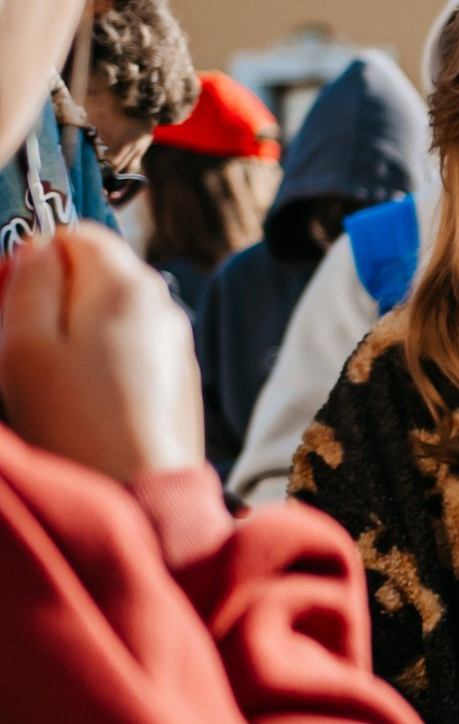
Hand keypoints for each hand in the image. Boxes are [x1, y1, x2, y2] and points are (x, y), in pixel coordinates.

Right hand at [0, 224, 202, 479]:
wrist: (139, 492)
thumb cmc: (75, 423)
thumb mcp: (25, 343)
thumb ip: (30, 281)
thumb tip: (38, 248)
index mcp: (127, 285)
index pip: (77, 232)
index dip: (35, 256)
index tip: (8, 292)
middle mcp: (163, 304)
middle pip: (96, 272)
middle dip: (54, 296)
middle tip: (21, 341)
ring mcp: (175, 341)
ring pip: (110, 313)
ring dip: (75, 331)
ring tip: (49, 378)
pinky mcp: (177, 377)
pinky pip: (129, 348)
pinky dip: (100, 360)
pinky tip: (80, 397)